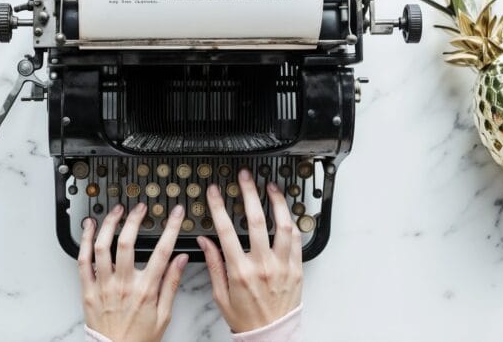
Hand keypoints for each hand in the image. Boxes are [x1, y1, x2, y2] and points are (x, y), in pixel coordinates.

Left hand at [79, 202, 188, 341]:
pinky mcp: (87, 290)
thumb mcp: (164, 315)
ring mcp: (103, 286)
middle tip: (140, 207)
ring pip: (103, 247)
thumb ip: (172, 284)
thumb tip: (181, 260)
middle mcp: (123, 285)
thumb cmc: (139, 339)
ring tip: (116, 211)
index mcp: (145, 290)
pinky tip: (89, 227)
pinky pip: (83, 260)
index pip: (162, 251)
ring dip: (109, 224)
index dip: (171, 228)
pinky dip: (85, 240)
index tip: (176, 213)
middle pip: (128, 242)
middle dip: (135, 219)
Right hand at [197, 169, 303, 332]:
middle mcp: (263, 266)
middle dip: (249, 193)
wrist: (271, 336)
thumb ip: (214, 264)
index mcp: (240, 271)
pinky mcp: (297, 270)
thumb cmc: (245, 319)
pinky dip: (292, 223)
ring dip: (277, 202)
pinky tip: (286, 213)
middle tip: (245, 176)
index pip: (226, 230)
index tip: (215, 191)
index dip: (219, 206)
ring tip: (271, 186)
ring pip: (283, 226)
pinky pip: (297, 241)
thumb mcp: (220, 294)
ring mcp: (282, 266)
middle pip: (256, 220)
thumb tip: (205, 241)